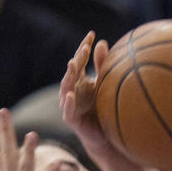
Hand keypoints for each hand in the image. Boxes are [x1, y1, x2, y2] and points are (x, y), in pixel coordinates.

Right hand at [59, 32, 116, 158]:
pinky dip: (69, 102)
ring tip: (74, 64)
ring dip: (69, 75)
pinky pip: (68, 110)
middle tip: (84, 48)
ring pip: (66, 87)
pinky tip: (72, 94)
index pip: (80, 60)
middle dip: (77, 59)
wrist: (105, 136)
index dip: (84, 47)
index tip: (92, 34)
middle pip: (72, 71)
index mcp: (80, 80)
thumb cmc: (103, 109)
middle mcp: (72, 90)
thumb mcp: (105, 85)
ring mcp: (70, 104)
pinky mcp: (71, 119)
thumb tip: (102, 42)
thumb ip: (102, 66)